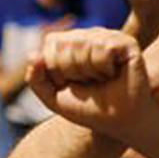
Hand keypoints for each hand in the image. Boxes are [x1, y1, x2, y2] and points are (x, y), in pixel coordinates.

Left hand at [26, 28, 155, 141]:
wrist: (119, 121)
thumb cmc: (87, 109)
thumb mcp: (52, 97)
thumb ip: (35, 79)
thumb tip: (32, 55)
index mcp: (70, 43)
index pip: (51, 43)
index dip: (56, 70)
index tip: (70, 84)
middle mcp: (89, 36)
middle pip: (64, 43)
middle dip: (72, 71)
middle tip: (88, 83)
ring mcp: (108, 37)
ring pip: (83, 44)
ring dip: (89, 71)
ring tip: (101, 79)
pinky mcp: (127, 43)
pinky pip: (103, 48)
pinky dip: (104, 68)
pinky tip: (113, 74)